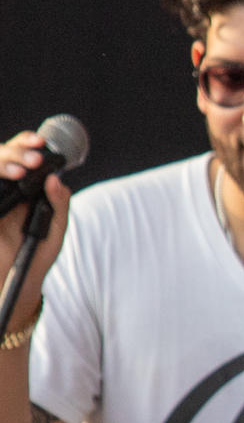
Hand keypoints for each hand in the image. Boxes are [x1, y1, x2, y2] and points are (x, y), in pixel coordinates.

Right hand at [0, 131, 72, 325]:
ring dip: (4, 162)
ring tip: (20, 172)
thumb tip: (56, 179)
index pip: (22, 155)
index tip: (40, 144)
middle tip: (33, 160)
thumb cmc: (36, 254)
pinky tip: (8, 179)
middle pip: (2, 155)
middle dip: (16, 152)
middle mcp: (6, 187)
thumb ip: (59, 204)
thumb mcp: (55, 229)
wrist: (16, 278)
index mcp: (25, 188)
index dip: (27, 144)